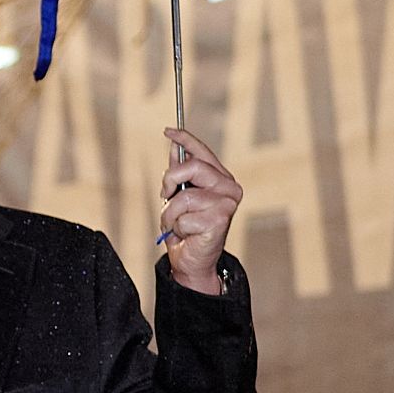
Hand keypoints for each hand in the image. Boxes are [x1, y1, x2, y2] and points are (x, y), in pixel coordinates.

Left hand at [158, 126, 242, 293]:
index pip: (203, 153)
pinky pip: (184, 217)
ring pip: (184, 197)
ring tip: (177, 224)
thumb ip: (180, 175)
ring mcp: (227, 204)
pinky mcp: (220, 220)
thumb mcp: (178, 198)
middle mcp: (229, 188)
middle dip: (170, 181)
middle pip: (192, 167)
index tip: (168, 131)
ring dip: (171, 214)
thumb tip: (173, 148)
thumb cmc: (187, 229)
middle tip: (165, 195)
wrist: (192, 261)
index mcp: (221, 179)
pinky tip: (187, 235)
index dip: (185, 139)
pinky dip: (177, 228)